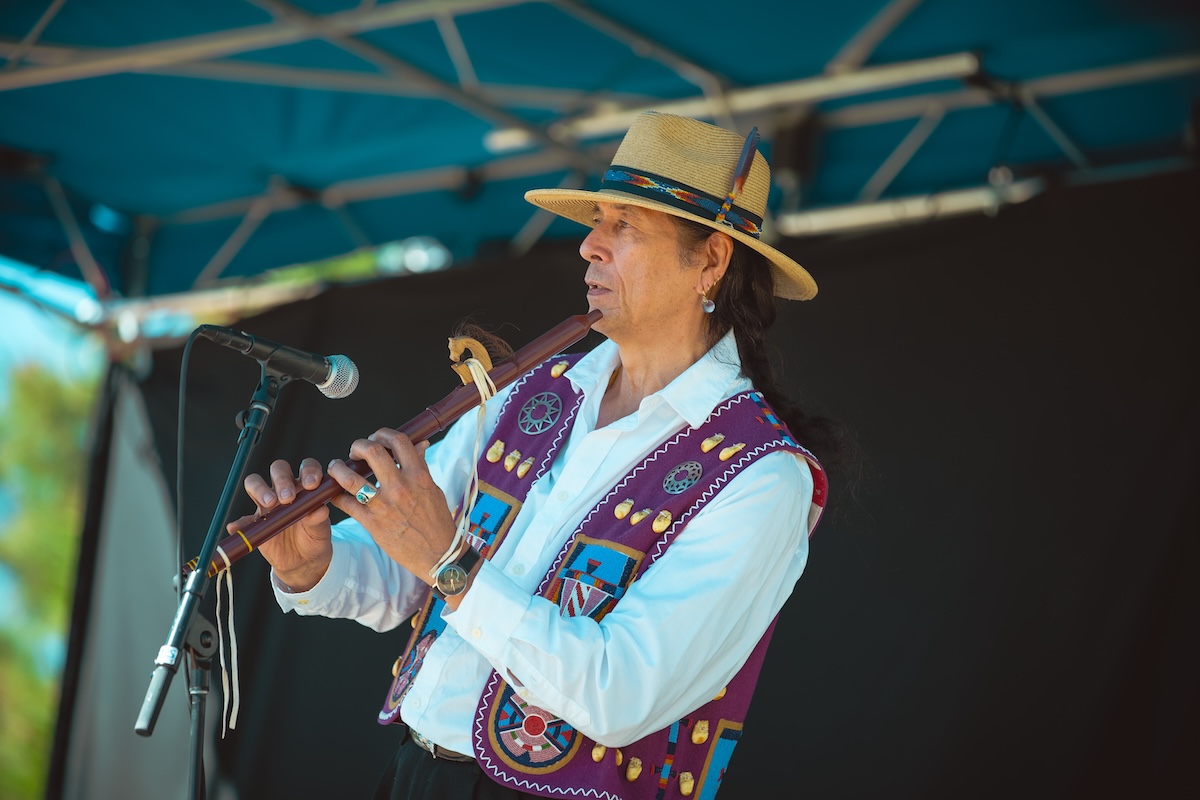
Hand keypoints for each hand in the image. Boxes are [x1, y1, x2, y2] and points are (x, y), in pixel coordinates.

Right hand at [227, 456, 332, 591]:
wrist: (303, 560)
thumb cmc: (315, 538)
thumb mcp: (321, 531)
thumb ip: (319, 520)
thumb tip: (319, 510)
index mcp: (306, 487)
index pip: (306, 467)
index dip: (308, 470)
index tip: (311, 485)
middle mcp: (285, 490)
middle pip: (278, 469)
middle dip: (282, 479)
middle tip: (288, 498)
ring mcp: (267, 504)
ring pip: (255, 482)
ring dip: (260, 489)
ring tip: (269, 504)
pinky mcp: (256, 522)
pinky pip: (243, 520)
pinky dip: (239, 523)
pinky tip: (237, 526)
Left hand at [327, 428, 456, 585]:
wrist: (437, 554)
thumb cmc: (437, 521)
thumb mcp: (433, 489)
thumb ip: (421, 466)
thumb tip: (420, 444)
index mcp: (418, 476)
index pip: (399, 441)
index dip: (384, 434)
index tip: (377, 438)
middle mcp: (400, 487)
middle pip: (372, 451)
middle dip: (358, 445)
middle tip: (355, 451)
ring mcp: (384, 505)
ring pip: (350, 478)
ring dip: (338, 469)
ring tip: (336, 468)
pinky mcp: (372, 523)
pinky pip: (345, 504)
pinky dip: (336, 496)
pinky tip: (336, 494)